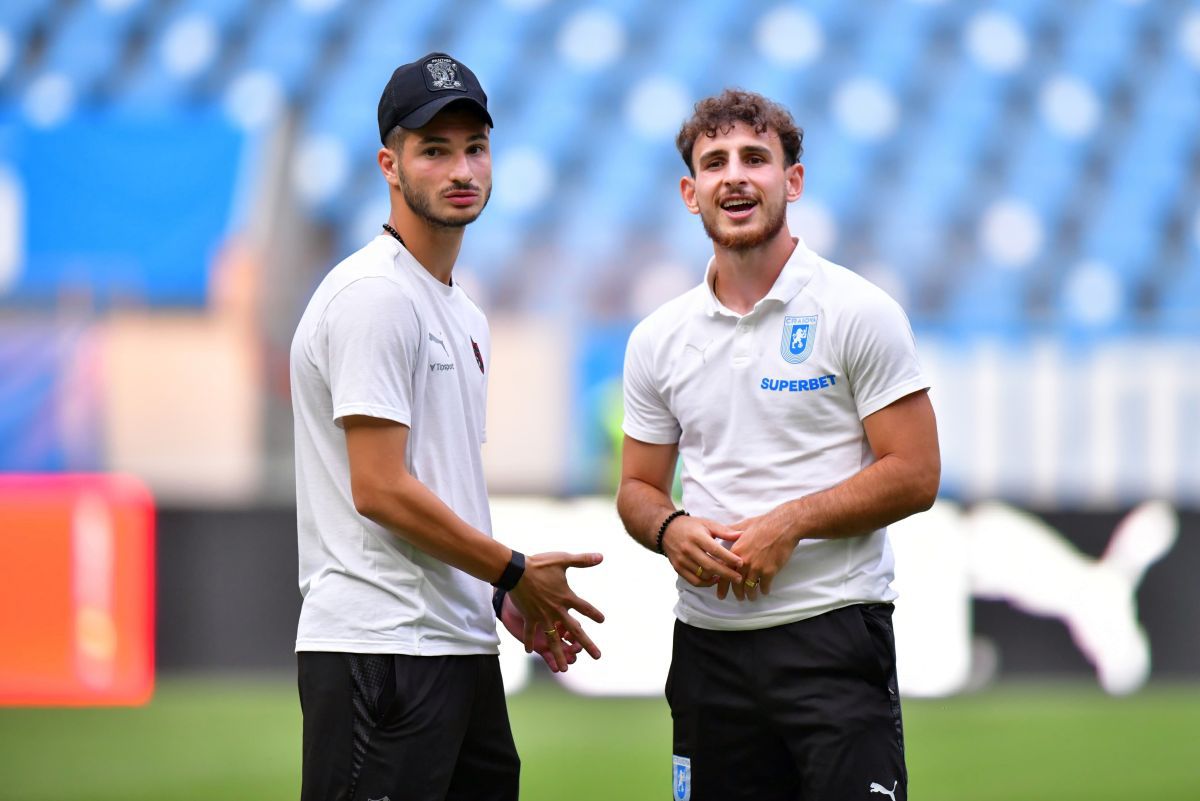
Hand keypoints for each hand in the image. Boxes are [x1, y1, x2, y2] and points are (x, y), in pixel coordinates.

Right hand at [508, 551, 604, 670]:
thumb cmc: (540, 564)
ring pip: (553, 639)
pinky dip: (530, 641)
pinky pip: (530, 633)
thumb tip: (601, 556)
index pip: (585, 608)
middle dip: (587, 644)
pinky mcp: (529, 617)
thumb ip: (583, 560)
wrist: (517, 571)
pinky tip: (530, 652)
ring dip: (559, 654)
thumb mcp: (563, 559)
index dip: (594, 614)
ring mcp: (542, 616)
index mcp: (566, 597)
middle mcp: (556, 610)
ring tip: (565, 669)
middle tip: (598, 656)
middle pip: (575, 631)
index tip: (602, 620)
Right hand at [661, 516, 743, 589]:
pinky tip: (714, 578)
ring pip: (702, 575)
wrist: (666, 530)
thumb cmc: (691, 526)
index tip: (741, 563)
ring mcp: (682, 560)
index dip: (729, 558)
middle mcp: (688, 549)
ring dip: (717, 578)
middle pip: (710, 565)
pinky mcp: (678, 568)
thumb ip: (724, 531)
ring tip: (729, 577)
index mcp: (697, 536)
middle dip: (727, 573)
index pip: (715, 550)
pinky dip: (706, 583)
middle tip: (739, 578)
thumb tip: (741, 535)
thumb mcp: (707, 524)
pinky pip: (694, 581)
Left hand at [716, 510, 796, 601]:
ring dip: (751, 594)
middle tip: (739, 597)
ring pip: (750, 587)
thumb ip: (732, 531)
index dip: (722, 585)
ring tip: (752, 597)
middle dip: (737, 593)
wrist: (783, 526)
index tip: (720, 594)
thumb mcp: (743, 525)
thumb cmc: (764, 524)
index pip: (724, 572)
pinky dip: (764, 590)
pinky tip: (765, 590)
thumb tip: (723, 530)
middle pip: (736, 583)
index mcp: (735, 551)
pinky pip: (764, 585)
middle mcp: (743, 561)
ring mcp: (756, 567)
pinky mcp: (769, 571)